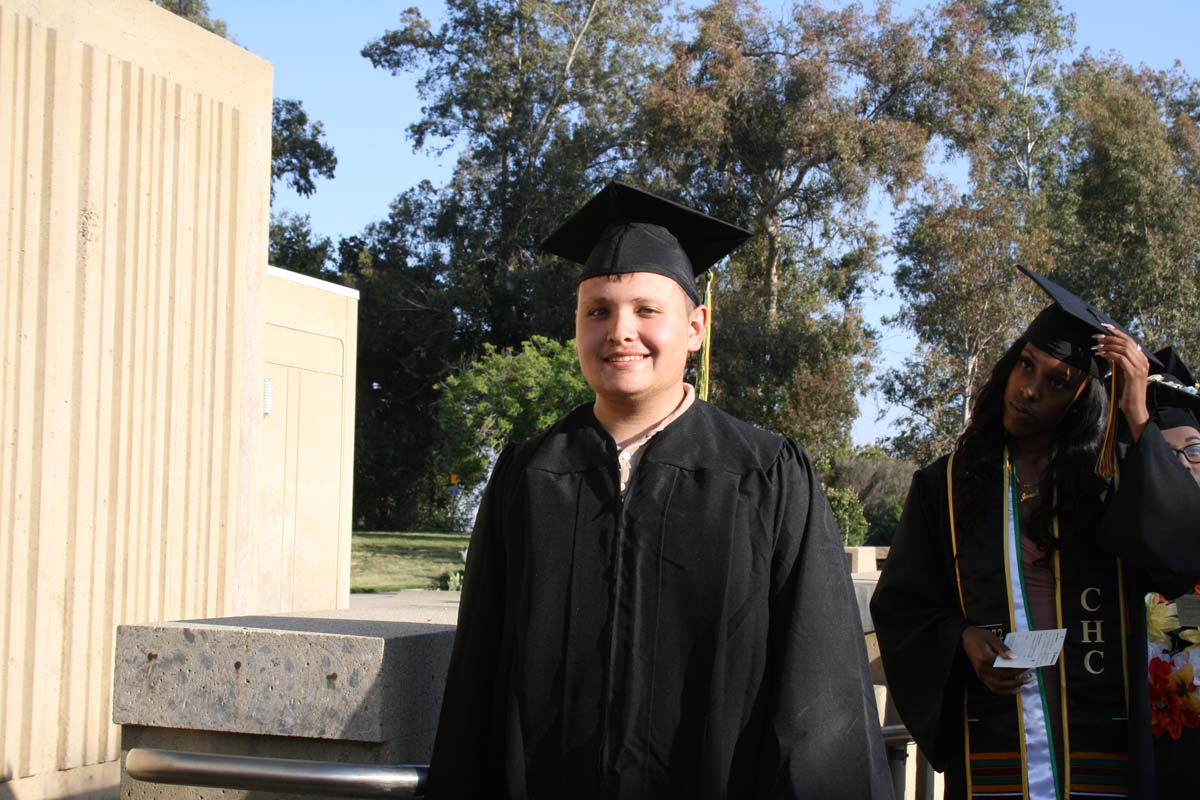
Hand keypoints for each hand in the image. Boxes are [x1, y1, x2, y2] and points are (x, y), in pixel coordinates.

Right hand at [961, 627, 1028, 695]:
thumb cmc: (980, 636)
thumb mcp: (992, 638)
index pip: (1005, 667)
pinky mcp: (981, 677)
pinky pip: (993, 688)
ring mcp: (981, 675)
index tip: (1028, 666)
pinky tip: (1014, 689)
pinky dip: (1004, 691)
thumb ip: (1003, 648)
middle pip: (1003, 678)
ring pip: (998, 687)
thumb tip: (1014, 658)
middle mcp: (982, 669)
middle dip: (1018, 678)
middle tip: (1029, 676)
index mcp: (985, 658)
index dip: (1018, 668)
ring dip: (1012, 688)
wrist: (965, 638)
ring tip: (1024, 685)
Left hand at [1093, 324, 1149, 441]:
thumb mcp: (1123, 373)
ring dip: (1107, 346)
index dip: (1117, 332)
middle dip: (1109, 337)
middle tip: (1095, 337)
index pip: (1130, 340)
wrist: (1135, 407)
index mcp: (1142, 359)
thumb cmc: (1127, 392)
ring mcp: (1140, 367)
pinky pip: (1120, 358)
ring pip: (1123, 348)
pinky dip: (1109, 354)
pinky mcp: (1133, 373)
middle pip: (1126, 342)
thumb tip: (1107, 351)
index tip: (1105, 327)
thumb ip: (1119, 362)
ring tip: (1095, 347)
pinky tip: (1100, 355)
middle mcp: (1143, 361)